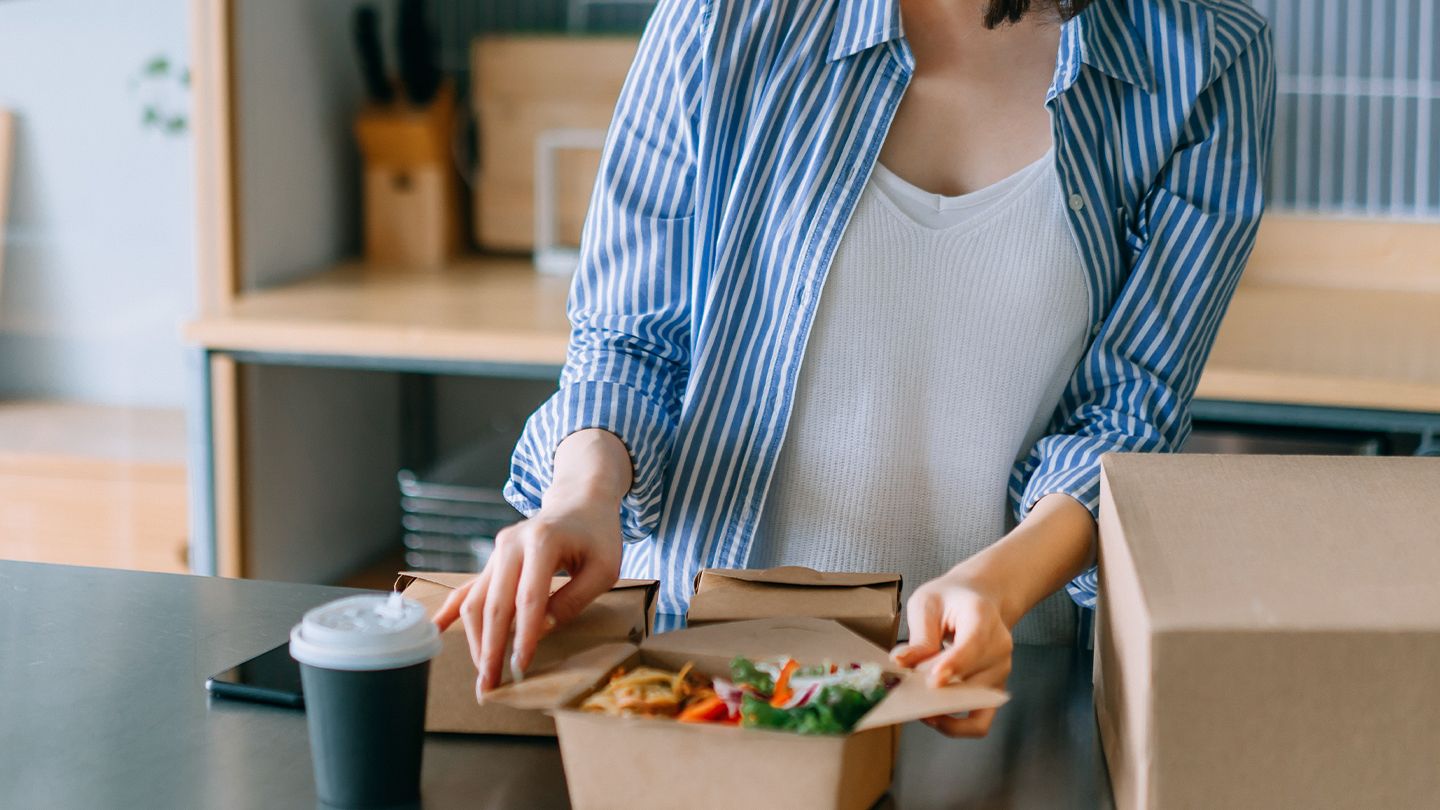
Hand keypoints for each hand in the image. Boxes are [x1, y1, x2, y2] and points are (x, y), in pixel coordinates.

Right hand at [431, 429, 631, 695]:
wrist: (580, 501)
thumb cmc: (598, 536)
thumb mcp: (604, 568)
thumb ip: (574, 598)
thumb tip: (541, 628)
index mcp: (543, 541)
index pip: (529, 597)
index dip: (524, 634)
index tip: (520, 666)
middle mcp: (512, 544)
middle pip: (494, 603)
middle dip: (490, 648)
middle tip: (490, 684)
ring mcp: (498, 551)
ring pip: (477, 600)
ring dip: (476, 639)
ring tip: (482, 673)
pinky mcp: (493, 560)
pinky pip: (468, 588)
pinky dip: (453, 610)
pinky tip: (436, 630)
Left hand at [891, 571, 1012, 737]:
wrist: (979, 598)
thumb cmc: (951, 599)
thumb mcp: (927, 603)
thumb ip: (919, 636)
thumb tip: (902, 664)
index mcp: (983, 618)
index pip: (973, 645)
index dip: (954, 665)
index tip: (933, 680)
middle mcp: (999, 648)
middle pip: (970, 681)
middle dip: (935, 693)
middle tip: (906, 694)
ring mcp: (1000, 671)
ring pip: (972, 705)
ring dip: (941, 709)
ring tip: (915, 702)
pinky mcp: (994, 690)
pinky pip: (979, 722)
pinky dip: (957, 726)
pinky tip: (934, 716)